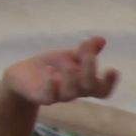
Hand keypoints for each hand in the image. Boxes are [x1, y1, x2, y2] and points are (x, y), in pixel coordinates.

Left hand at [0, 38, 116, 115]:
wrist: (23, 76)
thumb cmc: (51, 66)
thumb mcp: (69, 56)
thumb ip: (85, 50)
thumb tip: (101, 39)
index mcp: (83, 83)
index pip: (102, 90)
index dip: (109, 83)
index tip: (112, 69)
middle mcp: (74, 91)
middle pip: (89, 88)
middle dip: (91, 72)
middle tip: (88, 56)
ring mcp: (58, 95)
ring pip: (70, 93)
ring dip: (71, 77)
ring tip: (68, 65)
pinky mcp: (41, 96)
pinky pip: (48, 95)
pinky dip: (50, 83)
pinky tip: (49, 71)